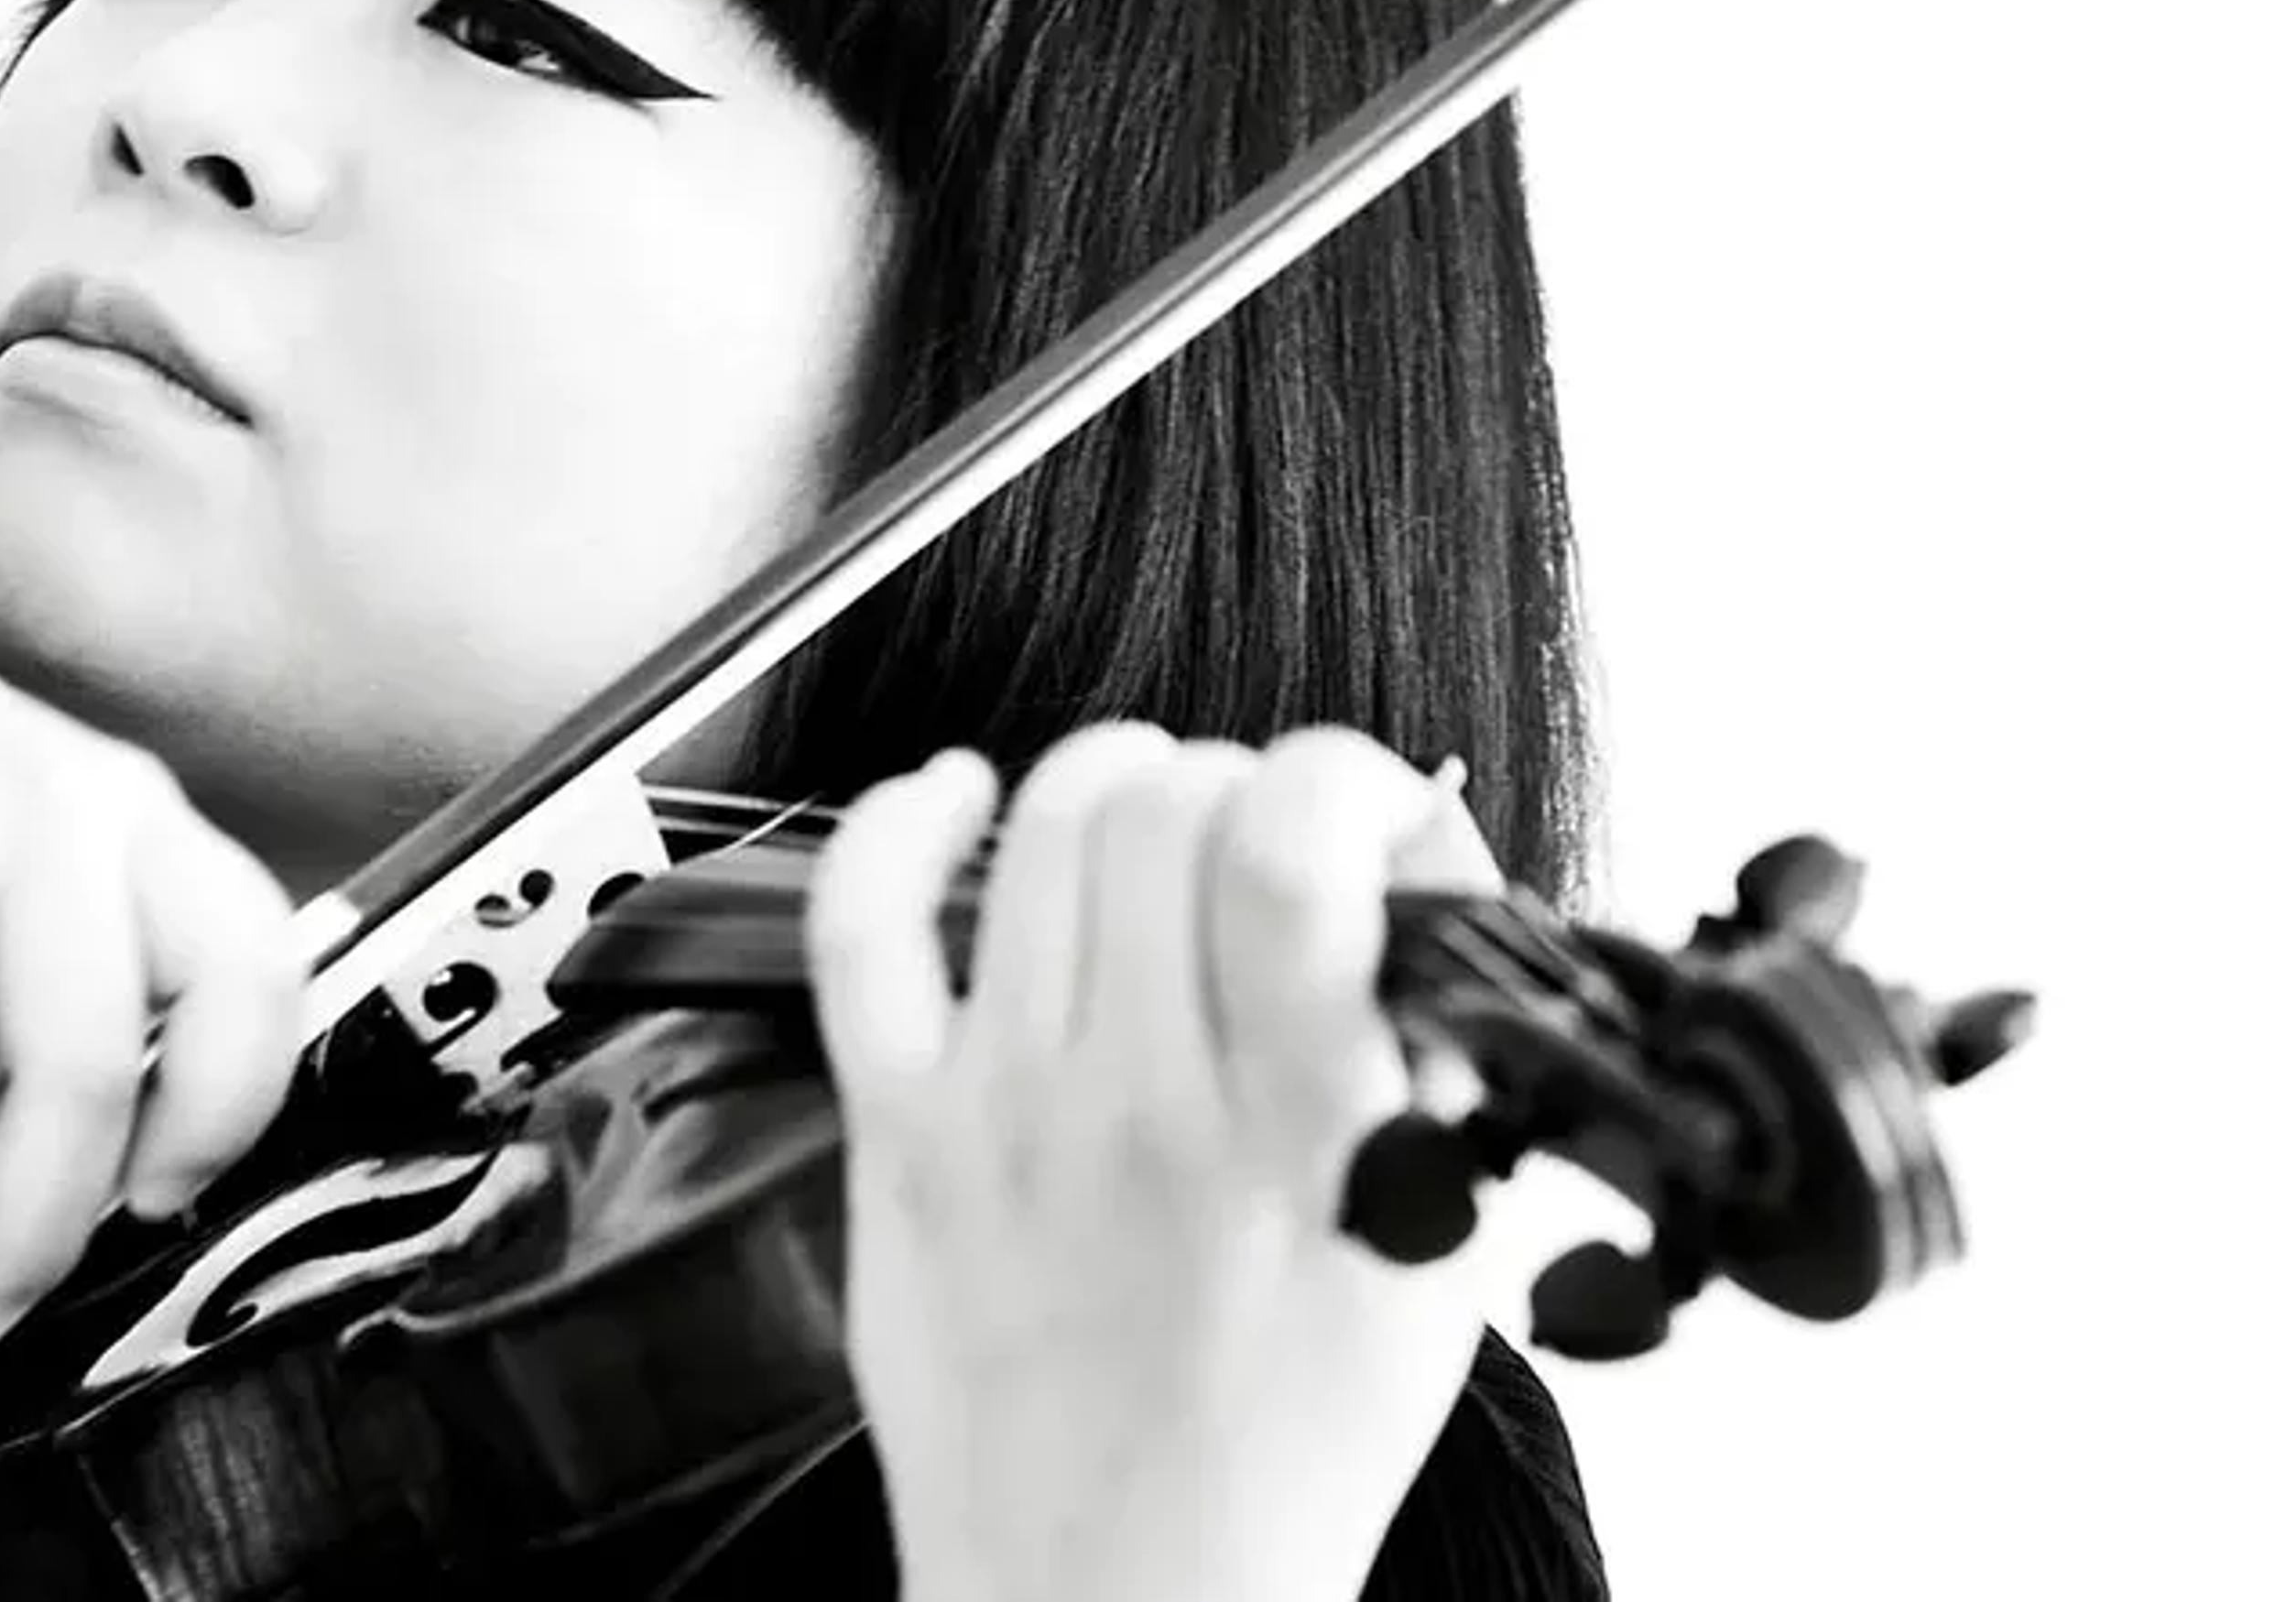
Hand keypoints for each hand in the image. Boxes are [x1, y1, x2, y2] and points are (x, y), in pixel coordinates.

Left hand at [805, 723, 1504, 1601]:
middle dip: (1240, 782)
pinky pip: (864, 923)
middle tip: (1264, 840)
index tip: (1366, 805)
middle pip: (1170, 810)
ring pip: (1041, 830)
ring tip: (1155, 820)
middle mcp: (1140, 1101)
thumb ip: (1432, 1073)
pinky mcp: (901, 1132)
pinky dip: (901, 821)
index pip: (1296, 850)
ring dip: (1115, 782)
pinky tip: (952, 798)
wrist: (1116, 1592)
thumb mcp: (1429, 1262)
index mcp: (1294, 1134)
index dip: (1343, 775)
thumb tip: (1413, 895)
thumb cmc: (1271, 1449)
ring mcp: (1004, 1106)